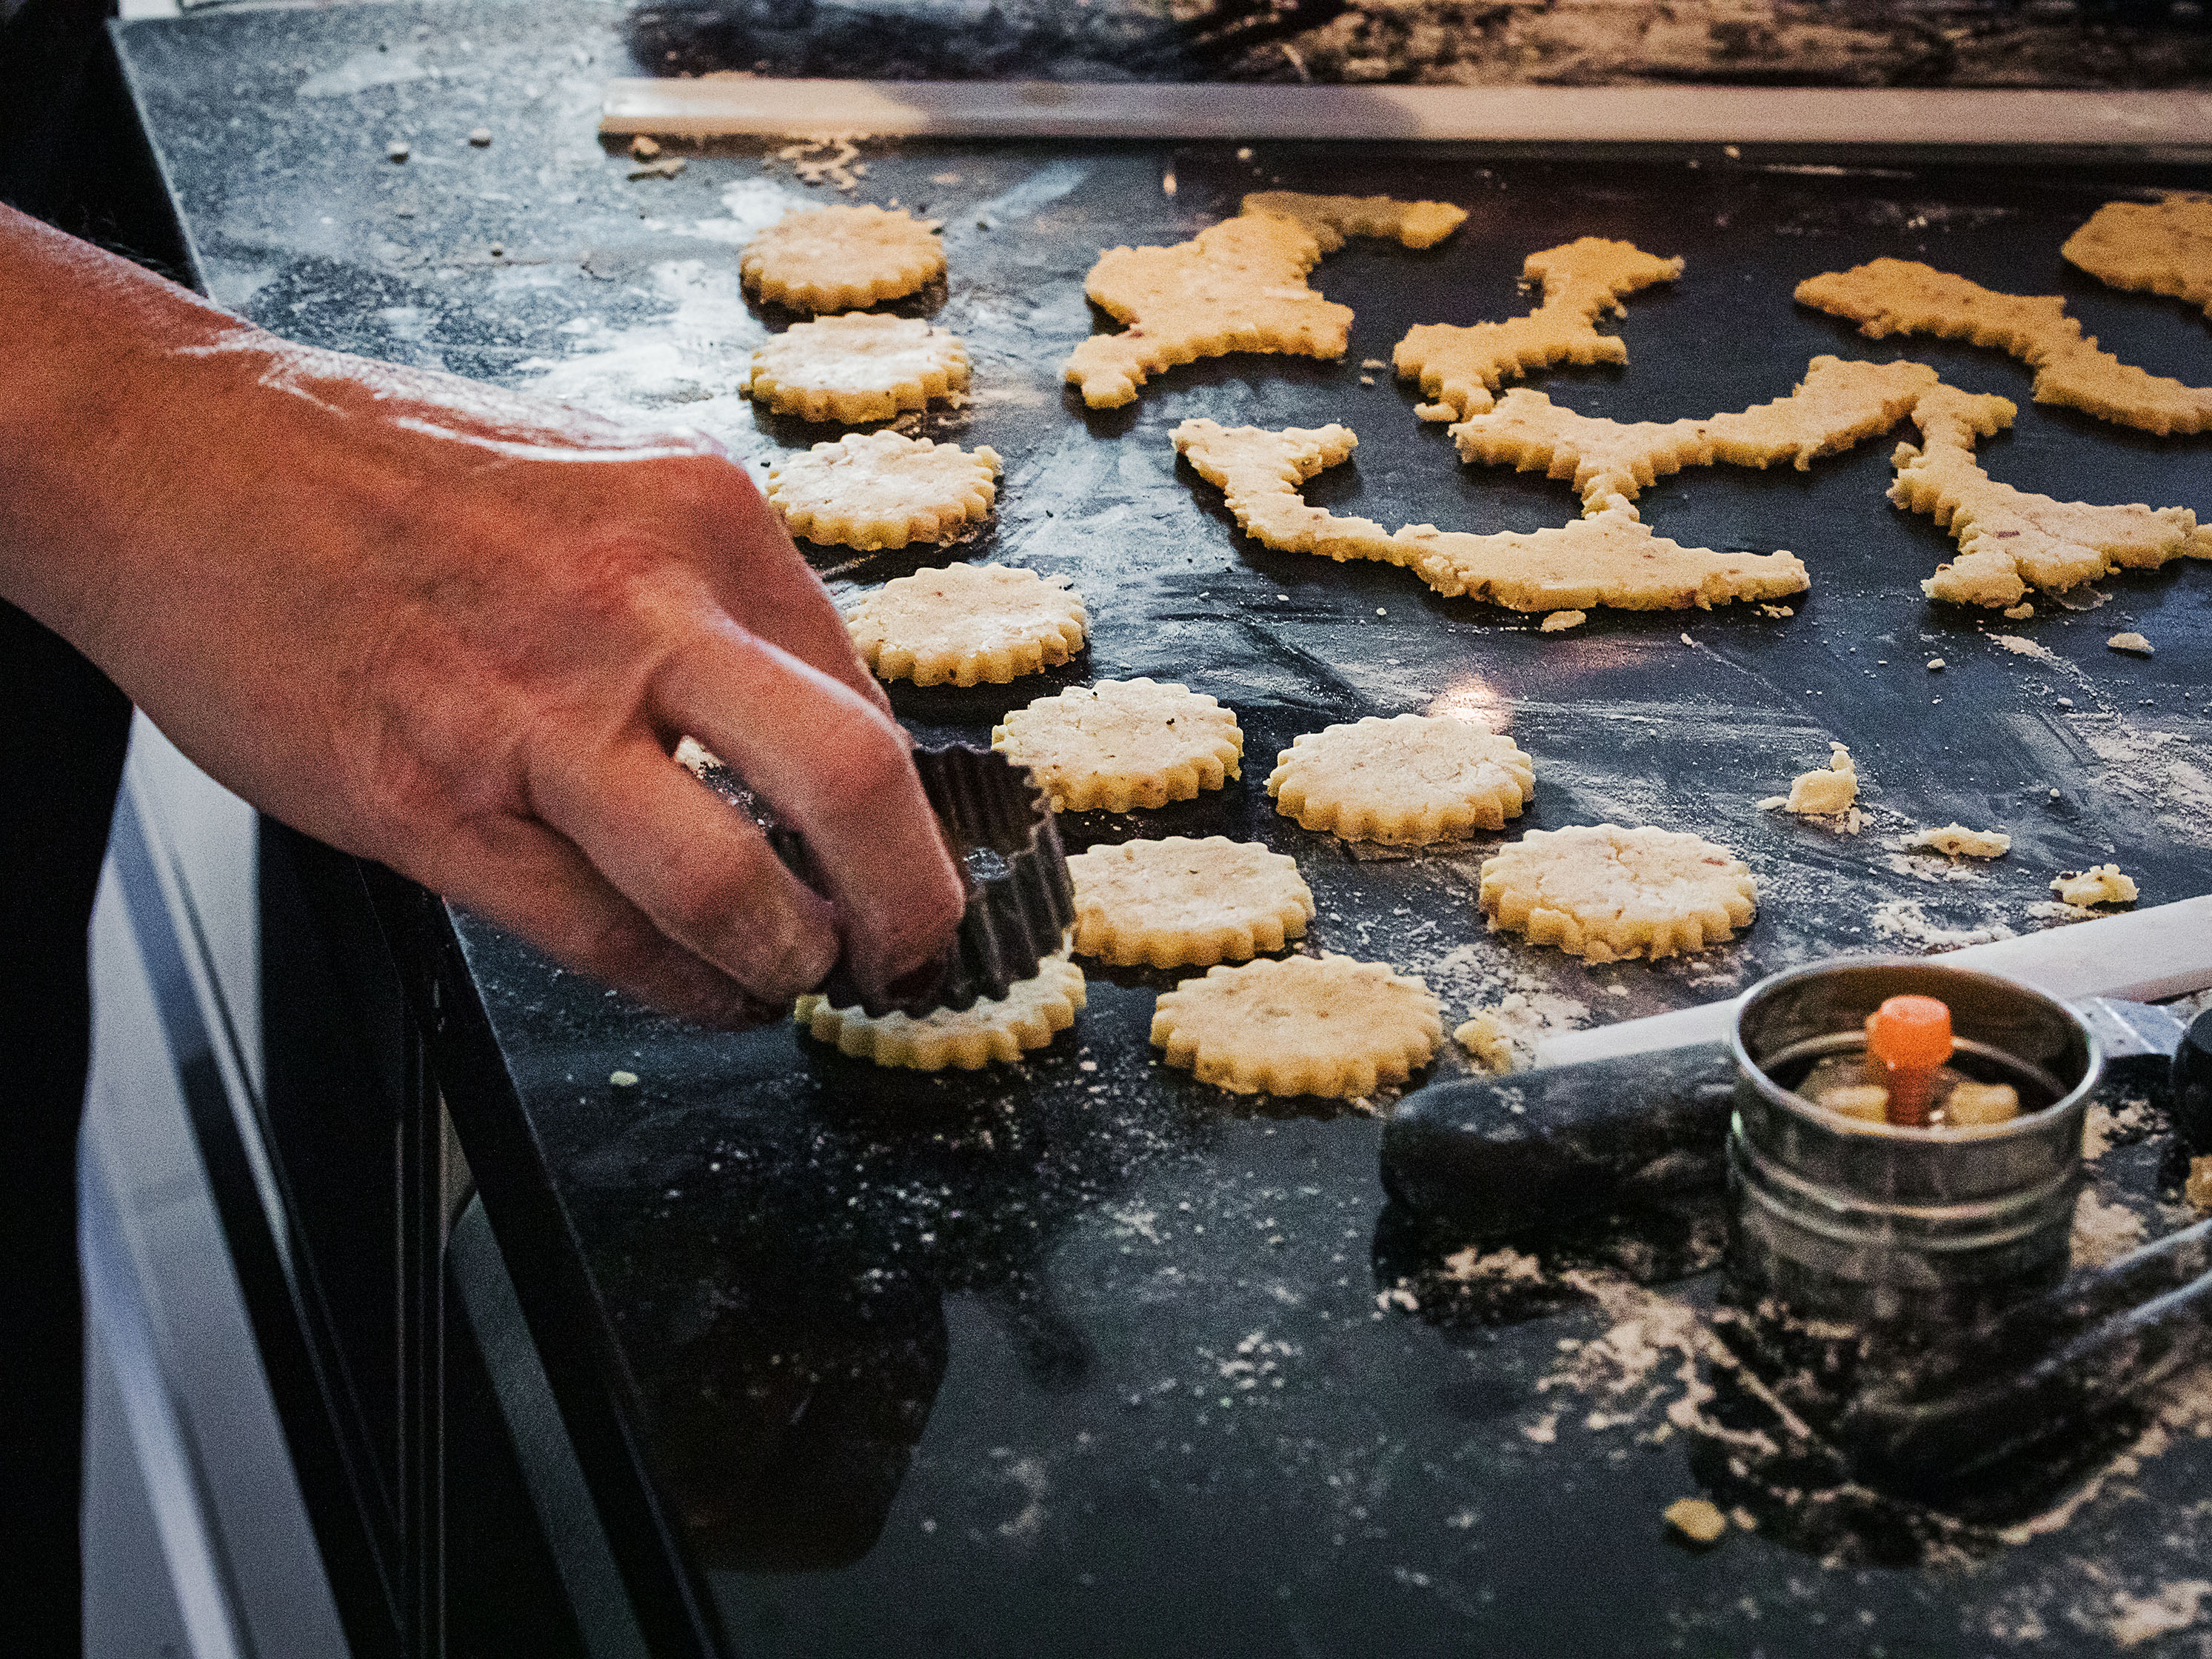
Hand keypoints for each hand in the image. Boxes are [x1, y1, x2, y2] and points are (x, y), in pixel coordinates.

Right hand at [0, 207, 963, 1025]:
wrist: (184, 455)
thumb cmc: (397, 475)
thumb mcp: (608, 478)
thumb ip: (717, 596)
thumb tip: (818, 723)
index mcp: (704, 518)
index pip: (868, 696)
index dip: (913, 812)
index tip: (919, 868)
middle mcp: (644, 608)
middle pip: (852, 787)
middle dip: (911, 904)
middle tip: (919, 956)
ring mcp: (535, 713)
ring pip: (732, 891)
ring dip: (791, 965)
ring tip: (799, 981)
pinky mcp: (434, 803)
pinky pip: (604, 938)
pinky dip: (682, 989)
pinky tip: (706, 993)